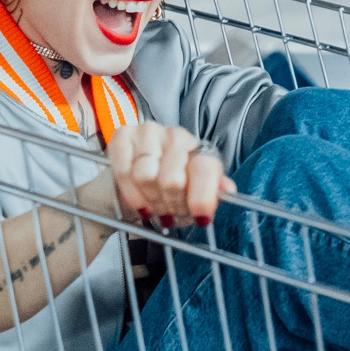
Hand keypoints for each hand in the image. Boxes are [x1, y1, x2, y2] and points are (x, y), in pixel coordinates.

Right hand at [106, 120, 231, 228]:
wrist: (138, 173)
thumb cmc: (172, 182)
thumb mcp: (196, 190)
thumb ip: (212, 190)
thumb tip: (227, 190)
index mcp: (199, 148)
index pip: (204, 168)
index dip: (202, 197)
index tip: (200, 217)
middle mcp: (175, 136)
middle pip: (172, 180)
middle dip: (171, 205)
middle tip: (172, 214)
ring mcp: (148, 133)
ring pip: (145, 176)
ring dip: (150, 201)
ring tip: (156, 207)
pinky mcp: (122, 136)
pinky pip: (123, 172)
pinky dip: (131, 195)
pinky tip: (140, 203)